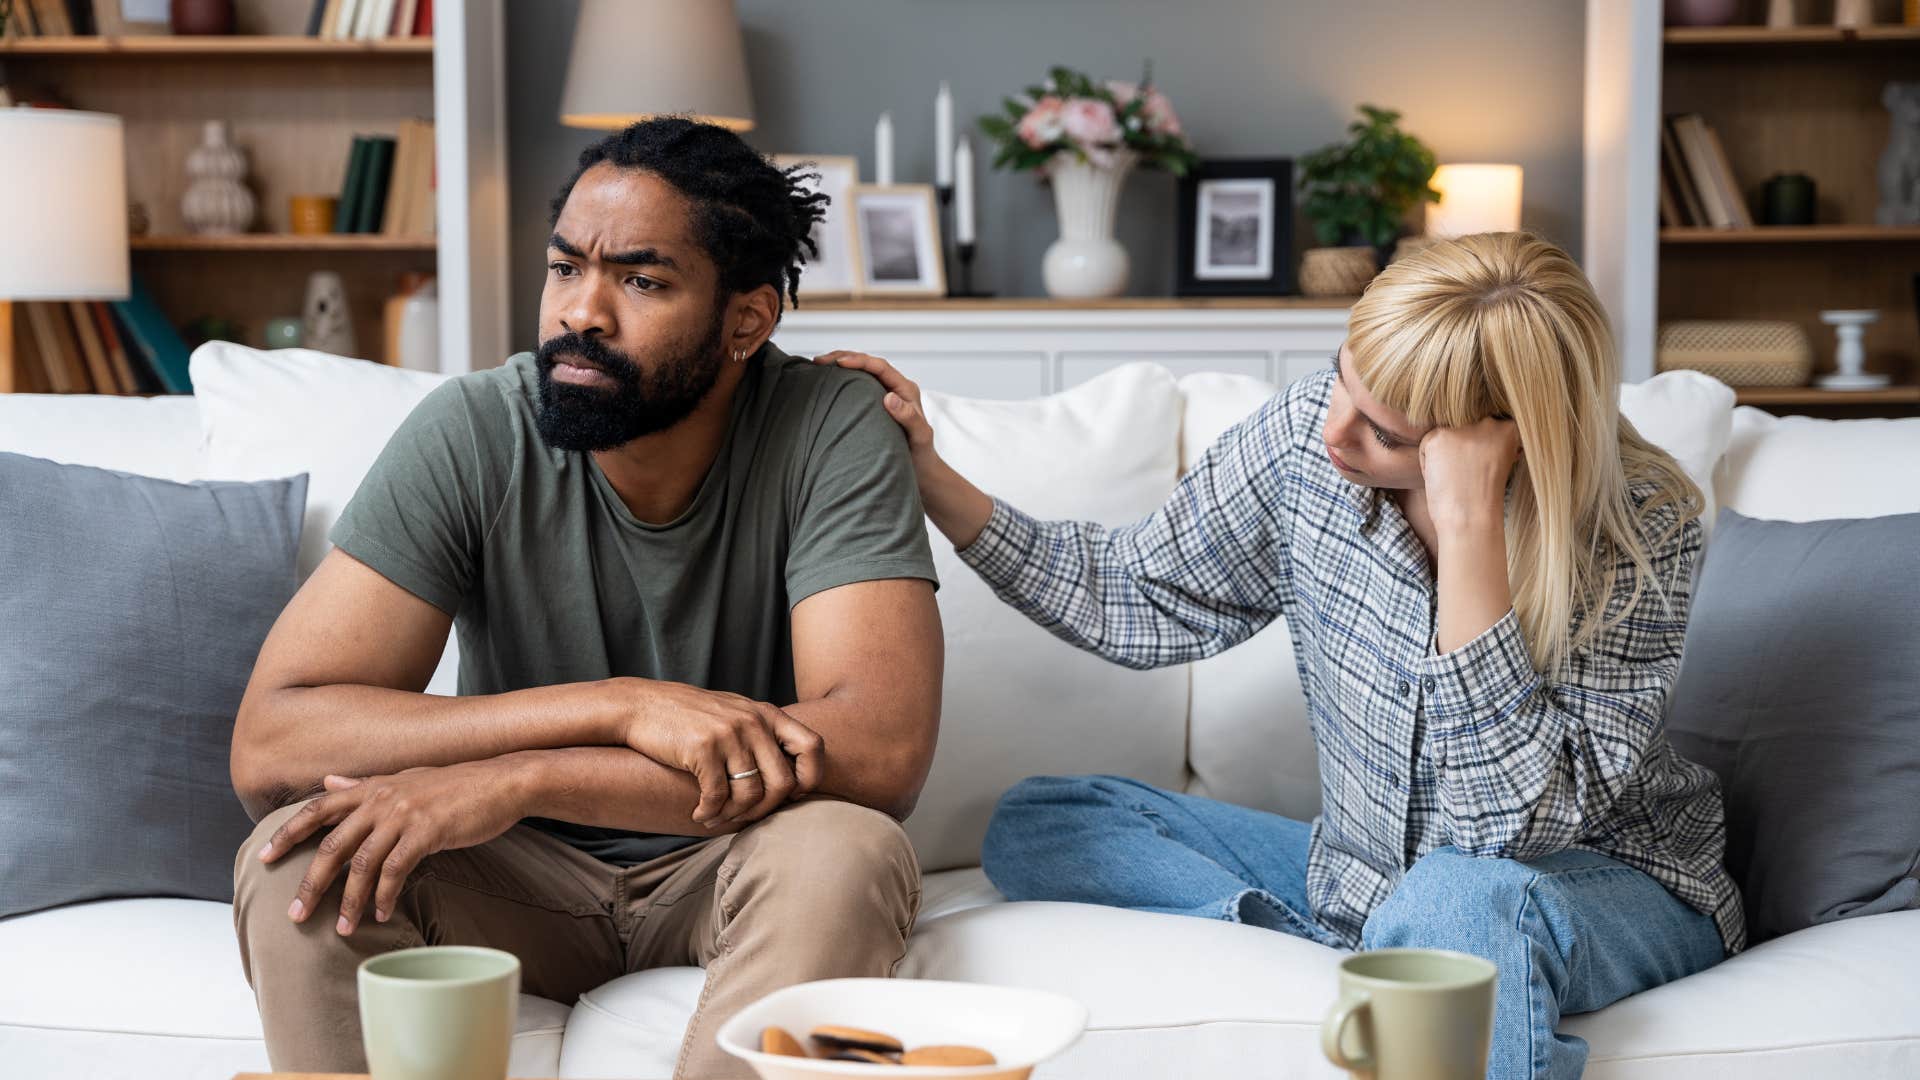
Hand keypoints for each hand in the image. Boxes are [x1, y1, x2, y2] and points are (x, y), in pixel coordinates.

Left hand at [255, 760, 527, 935]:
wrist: (501, 781)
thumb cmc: (455, 785)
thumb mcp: (405, 779)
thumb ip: (365, 785)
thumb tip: (330, 782)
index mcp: (372, 787)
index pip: (317, 808)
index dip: (288, 833)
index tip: (263, 857)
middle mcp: (381, 799)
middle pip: (331, 845)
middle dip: (311, 884)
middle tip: (295, 915)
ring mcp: (403, 814)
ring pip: (362, 864)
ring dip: (349, 901)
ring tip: (343, 929)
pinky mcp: (426, 831)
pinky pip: (396, 870)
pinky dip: (384, 895)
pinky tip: (380, 914)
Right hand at [615, 679, 824, 826]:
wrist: (642, 705)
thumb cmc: (691, 717)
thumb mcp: (735, 714)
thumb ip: (763, 736)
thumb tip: (792, 781)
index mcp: (767, 714)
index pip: (813, 747)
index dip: (810, 777)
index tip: (790, 794)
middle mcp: (753, 721)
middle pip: (783, 783)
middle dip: (764, 810)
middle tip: (743, 816)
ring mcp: (729, 734)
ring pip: (751, 794)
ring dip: (734, 816)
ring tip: (718, 817)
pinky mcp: (703, 748)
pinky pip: (718, 796)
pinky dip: (710, 813)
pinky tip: (700, 815)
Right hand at [811, 349, 994, 548]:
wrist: (921, 471)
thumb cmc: (922, 455)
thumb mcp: (919, 436)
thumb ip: (908, 417)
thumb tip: (889, 397)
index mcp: (906, 390)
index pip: (880, 367)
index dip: (859, 361)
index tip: (839, 363)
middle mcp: (895, 389)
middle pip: (868, 365)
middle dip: (843, 357)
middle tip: (819, 360)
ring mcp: (884, 396)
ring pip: (861, 374)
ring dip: (840, 367)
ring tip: (818, 366)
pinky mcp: (875, 406)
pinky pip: (857, 388)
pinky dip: (842, 382)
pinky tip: (827, 384)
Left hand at [1418, 417, 1520, 533]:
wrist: (1470, 518)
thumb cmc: (1483, 497)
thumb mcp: (1498, 461)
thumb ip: (1489, 441)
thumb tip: (1470, 428)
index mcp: (1509, 428)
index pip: (1484, 429)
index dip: (1479, 453)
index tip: (1482, 471)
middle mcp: (1489, 422)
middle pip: (1463, 429)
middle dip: (1461, 450)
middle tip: (1467, 476)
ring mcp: (1464, 427)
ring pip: (1444, 436)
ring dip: (1444, 455)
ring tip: (1455, 477)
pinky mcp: (1439, 436)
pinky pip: (1426, 446)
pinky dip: (1428, 464)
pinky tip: (1442, 478)